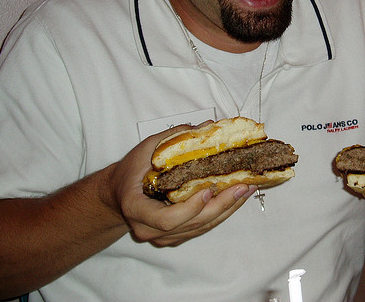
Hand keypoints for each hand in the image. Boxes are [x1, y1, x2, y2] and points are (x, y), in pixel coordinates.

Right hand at [105, 124, 255, 246]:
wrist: (117, 194)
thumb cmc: (129, 172)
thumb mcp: (144, 150)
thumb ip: (171, 139)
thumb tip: (205, 127)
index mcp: (136, 209)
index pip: (166, 219)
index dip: (191, 208)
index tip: (209, 189)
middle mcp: (149, 229)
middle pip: (192, 224)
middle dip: (221, 205)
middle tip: (242, 186)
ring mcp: (163, 237)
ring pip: (201, 227)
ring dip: (227, 208)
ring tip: (247, 188)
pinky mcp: (176, 237)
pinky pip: (202, 227)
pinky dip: (221, 212)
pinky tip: (236, 196)